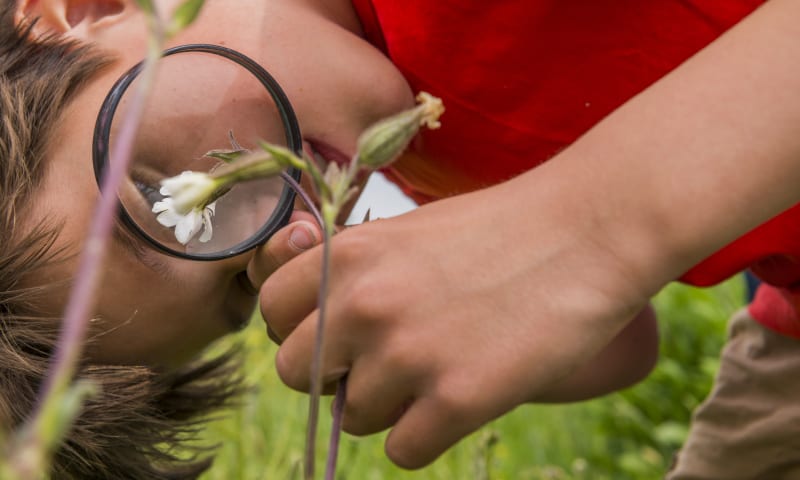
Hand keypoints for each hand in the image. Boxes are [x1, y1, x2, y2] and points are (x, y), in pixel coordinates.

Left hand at [260, 176, 652, 468]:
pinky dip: (426, 434)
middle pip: (297, 374)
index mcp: (346, 257)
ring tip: (435, 373)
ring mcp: (408, 355)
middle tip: (385, 361)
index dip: (303, 327)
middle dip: (335, 373)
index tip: (340, 331)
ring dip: (387, 405)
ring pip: (351, 418)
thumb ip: (352, 273)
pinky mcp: (457, 400)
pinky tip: (458, 400)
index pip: (271, 315)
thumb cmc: (499, 227)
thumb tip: (317, 325)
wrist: (588, 231)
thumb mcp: (408, 231)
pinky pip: (403, 451)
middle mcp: (364, 306)